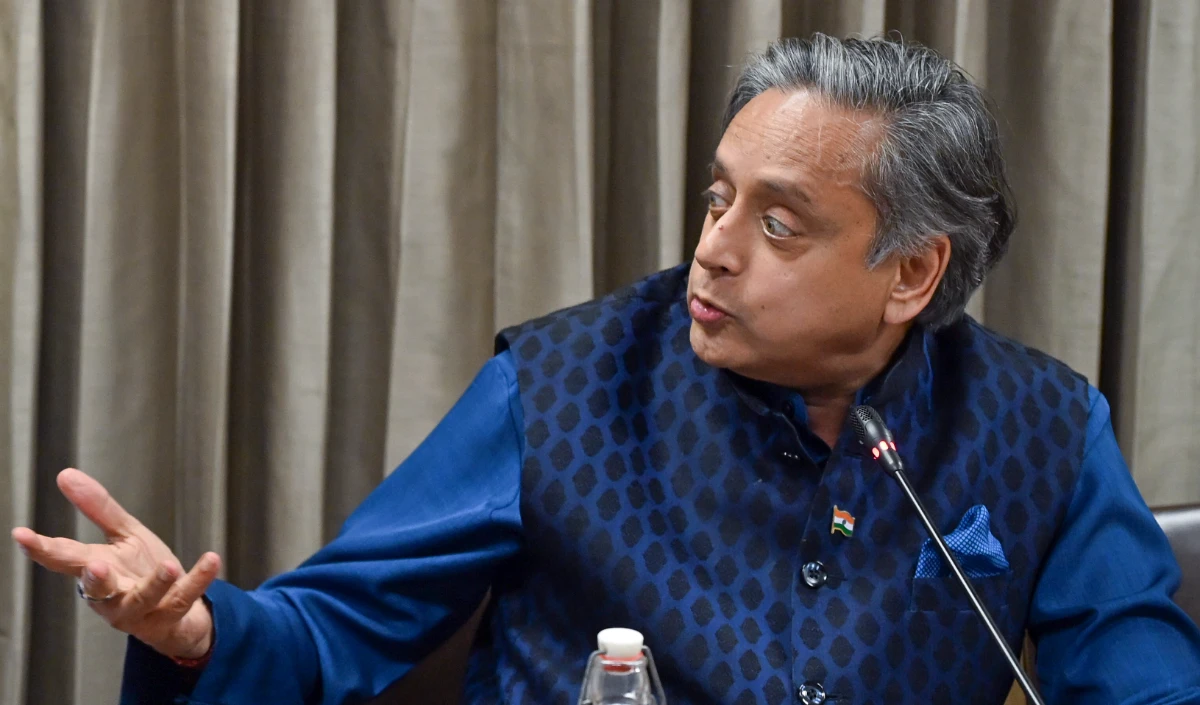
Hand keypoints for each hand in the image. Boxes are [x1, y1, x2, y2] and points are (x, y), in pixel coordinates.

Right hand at [11, 468, 220, 659]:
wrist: (178, 613)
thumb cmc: (142, 572)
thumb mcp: (124, 535)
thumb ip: (97, 508)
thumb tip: (66, 474)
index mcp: (97, 572)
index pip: (64, 558)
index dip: (41, 548)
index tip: (21, 534)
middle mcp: (113, 596)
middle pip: (98, 590)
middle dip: (95, 580)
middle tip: (95, 566)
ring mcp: (142, 609)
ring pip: (142, 600)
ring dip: (155, 584)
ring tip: (169, 566)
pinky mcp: (171, 615)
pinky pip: (184, 598)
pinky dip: (198, 579)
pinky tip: (211, 559)